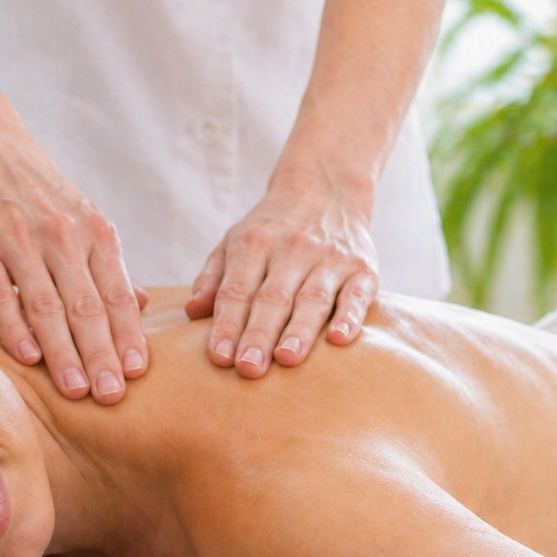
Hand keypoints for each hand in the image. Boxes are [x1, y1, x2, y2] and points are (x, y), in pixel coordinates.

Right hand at [0, 88, 148, 403]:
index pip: (117, 293)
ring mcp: (17, 239)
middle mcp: (61, 234)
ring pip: (46, 305)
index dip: (128, 336)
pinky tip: (29, 357)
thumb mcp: (79, 216)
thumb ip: (104, 264)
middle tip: (113, 396)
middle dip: (102, 355)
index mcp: (94, 230)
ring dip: (63, 352)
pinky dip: (14, 327)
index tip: (138, 374)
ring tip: (76, 390)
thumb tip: (140, 304)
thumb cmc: (32, 189)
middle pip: (87, 306)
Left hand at [185, 173, 379, 377]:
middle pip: (272, 298)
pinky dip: (350, 316)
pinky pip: (357, 294)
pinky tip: (339, 339)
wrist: (327, 187)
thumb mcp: (235, 241)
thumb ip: (213, 277)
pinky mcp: (363, 268)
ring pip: (312, 298)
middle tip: (248, 368)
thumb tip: (192, 311)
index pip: (237, 290)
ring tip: (286, 359)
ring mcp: (330, 258)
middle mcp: (292, 249)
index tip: (219, 357)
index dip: (227, 324)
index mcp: (254, 243)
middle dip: (259, 335)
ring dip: (299, 330)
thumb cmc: (272, 228)